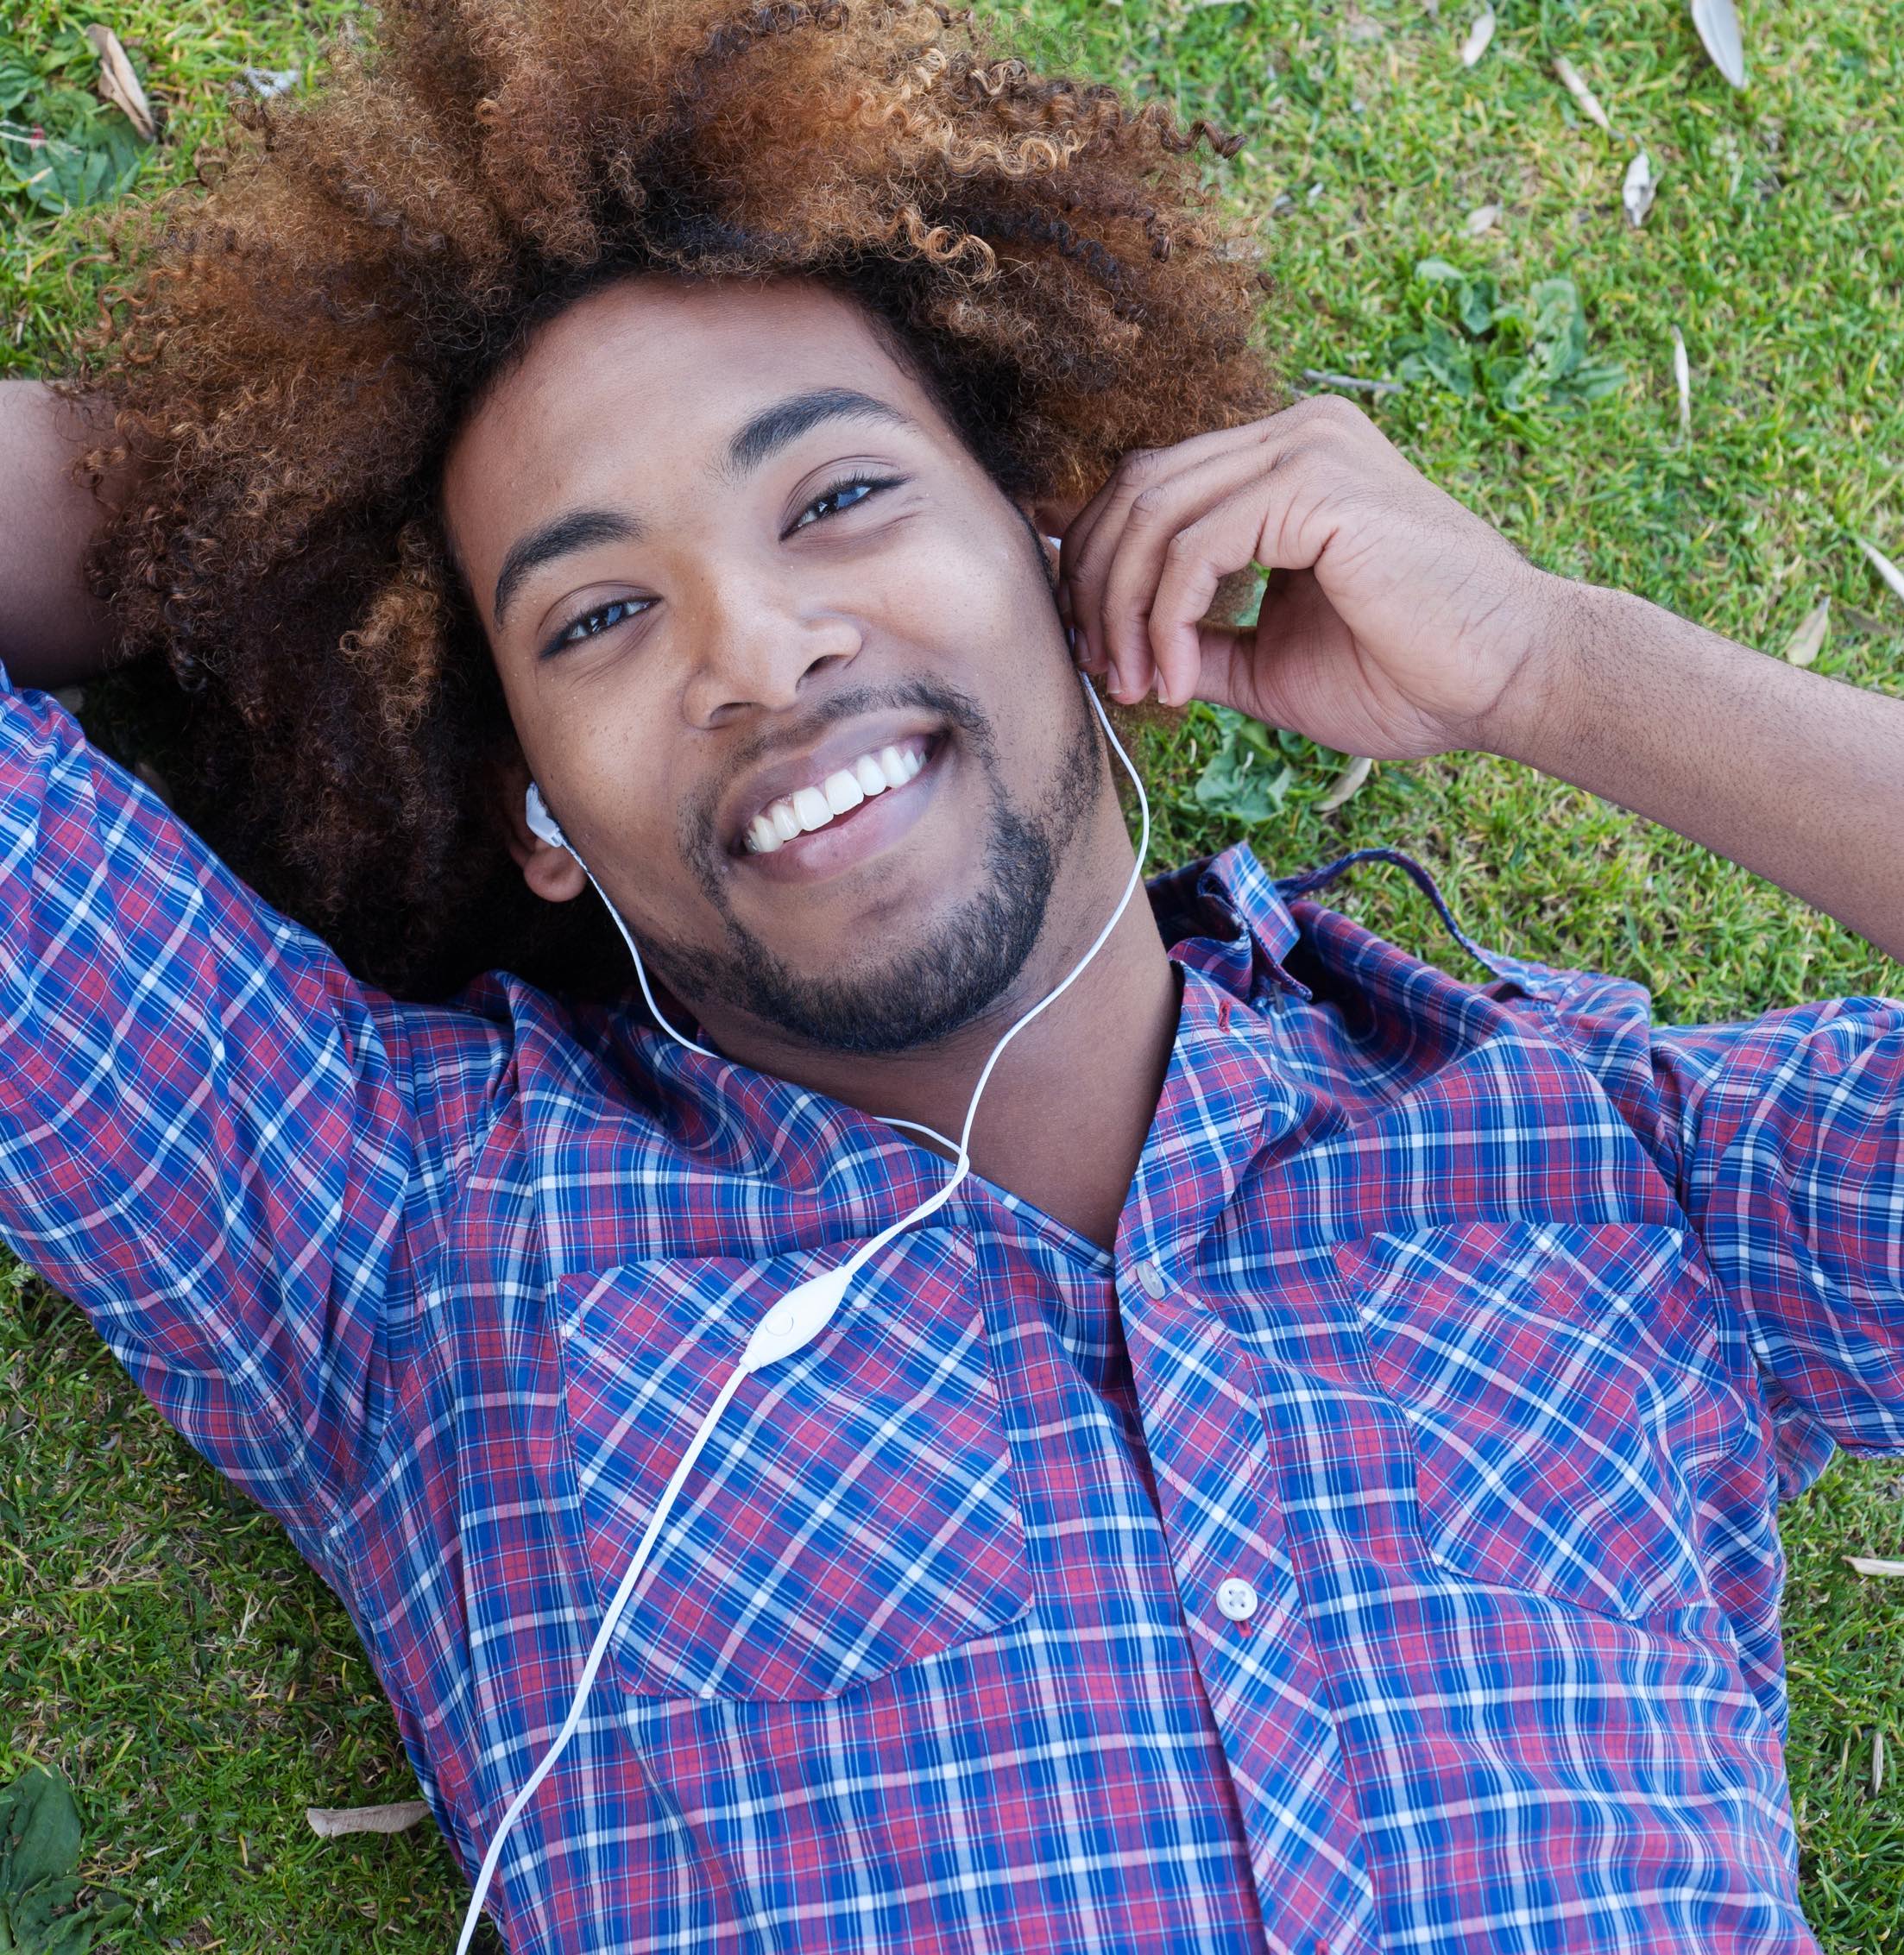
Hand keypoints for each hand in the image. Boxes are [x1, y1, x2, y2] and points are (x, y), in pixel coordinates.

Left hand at [1050, 394, 1563, 760]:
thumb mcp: (1269, 660)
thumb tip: (1118, 647)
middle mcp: (1294, 435)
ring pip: (1153, 515)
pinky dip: (1165, 621)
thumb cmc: (1408, 676)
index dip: (1099, 564)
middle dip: (1096, 588)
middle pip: (1137, 489)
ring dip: (1123, 613)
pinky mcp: (1316, 485)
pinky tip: (1177, 682)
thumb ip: (1198, 638)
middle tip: (1100, 674)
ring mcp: (1307, 447)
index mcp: (1287, 462)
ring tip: (1136, 686)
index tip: (1094, 651)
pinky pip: (1194, 549)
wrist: (1508, 682)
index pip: (1153, 486)